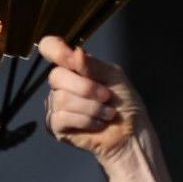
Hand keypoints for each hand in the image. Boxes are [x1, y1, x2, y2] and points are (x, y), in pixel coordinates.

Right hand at [41, 35, 150, 165]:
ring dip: (92, 108)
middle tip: (107, 96)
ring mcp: (56, 104)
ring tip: (107, 114)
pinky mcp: (56, 125)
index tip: (74, 59)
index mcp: (73, 66)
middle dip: (86, 88)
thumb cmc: (124, 103)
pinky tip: (98, 124)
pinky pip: (62, 117)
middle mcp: (61, 83)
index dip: (57, 50)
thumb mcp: (113, 76)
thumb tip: (75, 52)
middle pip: (55, 76)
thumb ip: (93, 65)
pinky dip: (86, 121)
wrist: (131, 133)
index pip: (50, 48)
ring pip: (62, 99)